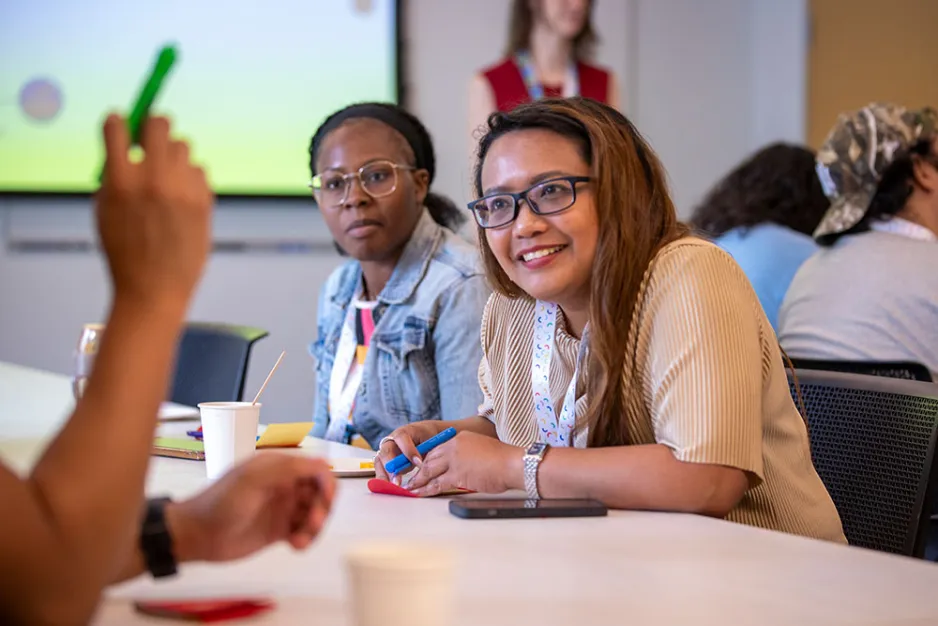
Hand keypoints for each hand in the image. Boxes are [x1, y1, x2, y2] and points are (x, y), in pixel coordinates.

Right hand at [96, 114, 213, 310]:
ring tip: (166, 181)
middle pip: (159, 123)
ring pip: (183, 146)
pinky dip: (191, 179)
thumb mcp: (105, 210)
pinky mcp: (204, 199)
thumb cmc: (125, 251)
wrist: (155, 288)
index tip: (123, 129)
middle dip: (153, 126)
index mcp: (120, 180)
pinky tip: (182, 201)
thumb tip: (129, 143)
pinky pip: (199, 171)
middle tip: (151, 137)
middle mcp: (152, 178)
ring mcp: (182, 188)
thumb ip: (114, 175)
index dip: (119, 123)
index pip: (117, 125)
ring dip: (173, 156)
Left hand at [166, 454, 336, 562]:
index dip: (327, 483)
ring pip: (315, 514)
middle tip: (312, 525)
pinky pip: (304, 531)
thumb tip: (324, 463)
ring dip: (314, 528)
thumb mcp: (253, 479)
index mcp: (279, 467)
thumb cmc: (222, 502)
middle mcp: (285, 485)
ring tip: (300, 542)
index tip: (325, 501)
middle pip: (320, 493)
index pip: (316, 470)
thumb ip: (288, 469)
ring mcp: (283, 508)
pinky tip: (296, 546)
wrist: (196, 535)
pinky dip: (306, 538)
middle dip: (322, 509)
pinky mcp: (279, 530)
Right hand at [374, 421, 447, 484]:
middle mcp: (392, 440)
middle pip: (386, 451)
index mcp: (404, 432)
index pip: (401, 437)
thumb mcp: (430, 442)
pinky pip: (381, 470)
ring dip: (384, 475)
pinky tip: (389, 488)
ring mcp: (386, 451)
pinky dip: (384, 479)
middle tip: (397, 480)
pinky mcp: (385, 462)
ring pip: (380, 462)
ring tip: (391, 487)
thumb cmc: (428, 439)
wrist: (425, 438)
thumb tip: (423, 465)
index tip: (419, 463)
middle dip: (391, 466)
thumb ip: (426, 450)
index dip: (408, 451)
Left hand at [405, 431, 521, 496]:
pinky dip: (425, 489)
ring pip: (429, 470)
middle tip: (410, 477)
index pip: (437, 448)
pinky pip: (436, 483)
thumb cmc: (503, 460)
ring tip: (410, 487)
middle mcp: (454, 446)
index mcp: (460, 438)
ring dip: (418, 480)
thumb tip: (462, 467)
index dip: (427, 459)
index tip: (421, 466)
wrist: (512, 464)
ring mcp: (454, 460)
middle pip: (430, 458)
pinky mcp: (457, 474)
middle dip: (419, 470)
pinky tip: (419, 493)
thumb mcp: (481, 450)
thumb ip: (468, 455)